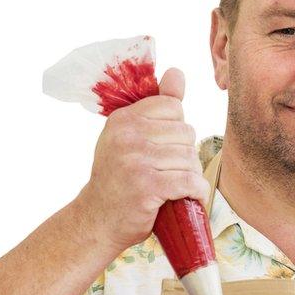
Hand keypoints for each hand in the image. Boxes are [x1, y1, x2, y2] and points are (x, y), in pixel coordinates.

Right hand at [76, 67, 209, 250]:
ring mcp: (135, 160)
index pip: (173, 107)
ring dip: (190, 176)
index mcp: (123, 119)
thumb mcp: (130, 138)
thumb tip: (177, 72)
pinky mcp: (147, 186)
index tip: (164, 149)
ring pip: (190, 158)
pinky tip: (188, 197)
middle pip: (186, 132)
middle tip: (169, 172)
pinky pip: (190, 181)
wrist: (97, 221)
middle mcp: (127, 135)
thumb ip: (157, 106)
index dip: (176, 130)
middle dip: (185, 155)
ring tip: (175, 187)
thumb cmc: (119, 180)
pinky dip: (196, 192)